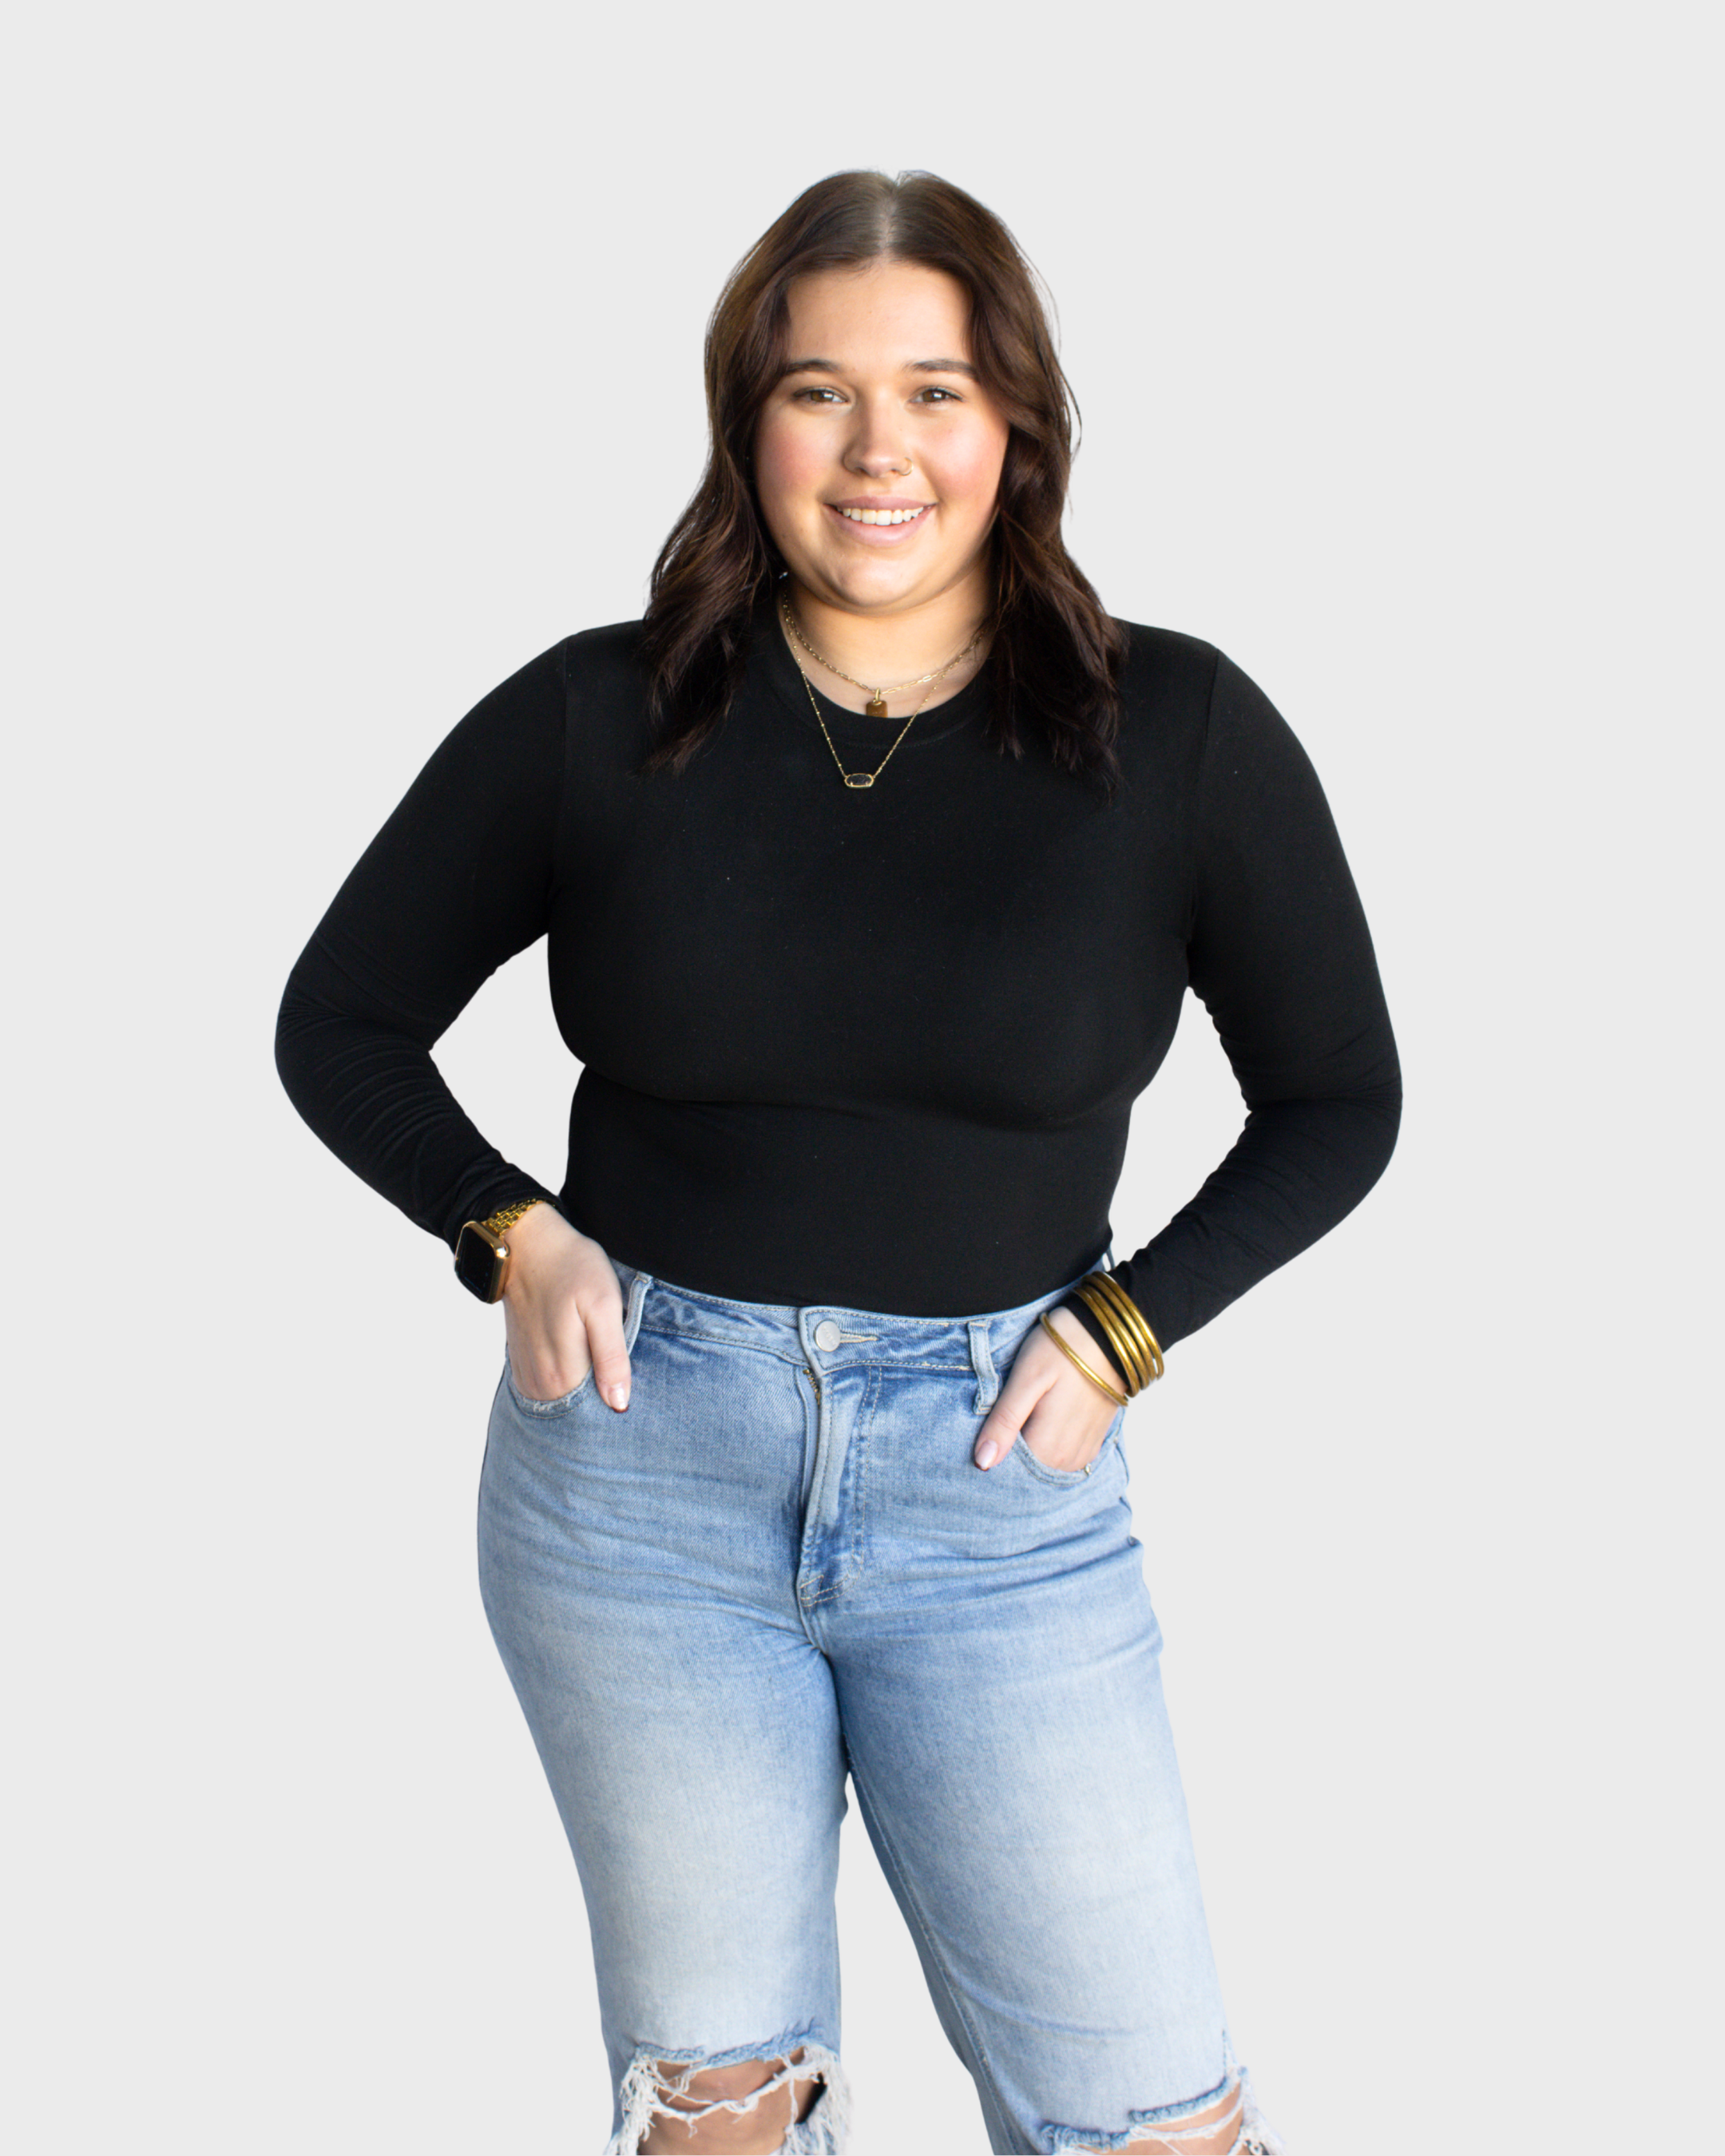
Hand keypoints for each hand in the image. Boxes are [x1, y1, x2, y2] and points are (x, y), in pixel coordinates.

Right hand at [500, 1205, 631, 1409]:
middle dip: (604, 1403)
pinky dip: (568, 1385)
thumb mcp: (604, 1306)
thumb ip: (611, 1357)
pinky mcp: (523, 1364)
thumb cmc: (572, 1269)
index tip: (638, 1397)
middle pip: (580, 1412)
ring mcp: (528, 1375)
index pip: (597, 1414)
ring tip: (607, 1370)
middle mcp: (541, 1382)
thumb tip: (619, 1404)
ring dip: (587, 1394)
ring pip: (565, 1402)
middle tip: (626, 1380)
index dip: (620, 1407)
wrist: (529, 1246)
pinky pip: (549, 1390)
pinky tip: (584, 1367)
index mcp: (563, 1373)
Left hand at [973, 1307, 1126, 1472]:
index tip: (986, 1426)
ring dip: (1029, 1445)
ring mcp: (1083, 1453)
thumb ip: (1005, 1422)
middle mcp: (1068, 1460)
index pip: (1006, 1469)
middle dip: (1009, 1448)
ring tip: (1024, 1412)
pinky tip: (1041, 1418)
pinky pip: (1061, 1456)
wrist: (1109, 1335)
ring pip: (1043, 1463)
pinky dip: (1047, 1444)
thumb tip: (982, 1463)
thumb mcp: (1026, 1379)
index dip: (990, 1449)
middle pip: (1025, 1467)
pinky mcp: (1092, 1442)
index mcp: (1048, 1448)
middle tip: (1003, 1413)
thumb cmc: (1063, 1349)